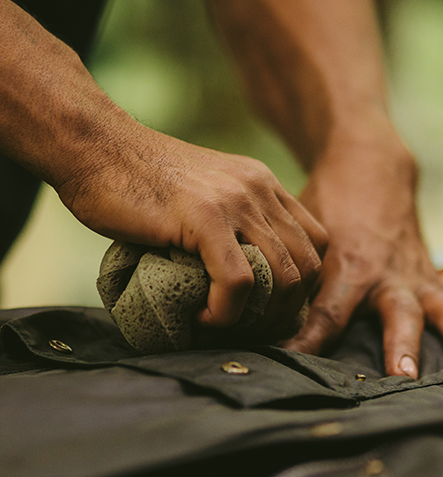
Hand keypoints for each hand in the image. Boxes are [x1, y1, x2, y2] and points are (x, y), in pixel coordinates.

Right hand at [57, 118, 327, 330]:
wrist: (94, 147)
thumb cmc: (136, 181)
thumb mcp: (202, 198)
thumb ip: (228, 228)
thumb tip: (238, 284)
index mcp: (262, 185)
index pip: (315, 243)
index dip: (300, 286)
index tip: (267, 309)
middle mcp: (259, 189)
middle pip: (308, 267)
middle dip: (286, 312)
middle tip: (249, 329)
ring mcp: (236, 201)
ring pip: (283, 278)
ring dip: (258, 318)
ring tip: (224, 325)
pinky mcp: (205, 217)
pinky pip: (239, 282)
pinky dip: (226, 313)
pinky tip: (203, 318)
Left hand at [283, 121, 442, 376]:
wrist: (368, 168)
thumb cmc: (328, 205)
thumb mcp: (305, 236)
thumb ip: (293, 275)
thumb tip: (260, 315)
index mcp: (348, 267)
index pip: (326, 315)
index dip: (310, 342)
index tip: (294, 367)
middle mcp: (385, 276)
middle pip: (395, 314)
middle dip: (400, 345)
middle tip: (404, 377)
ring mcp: (414, 275)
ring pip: (440, 306)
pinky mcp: (431, 275)